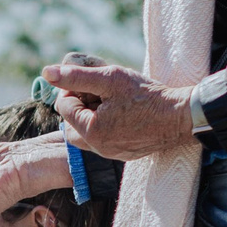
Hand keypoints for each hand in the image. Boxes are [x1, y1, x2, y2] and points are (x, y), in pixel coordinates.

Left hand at [43, 59, 195, 161]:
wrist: (181, 116)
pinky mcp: (124, 154)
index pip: (64, 106)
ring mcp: (111, 154)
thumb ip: (76, 76)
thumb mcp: (110, 79)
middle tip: (101, 92)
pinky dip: (106, 125)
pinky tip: (123, 113)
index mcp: (91, 131)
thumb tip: (46, 72)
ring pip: (86, 133)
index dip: (74, 88)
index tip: (94, 80)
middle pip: (71, 123)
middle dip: (80, 105)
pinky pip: (103, 140)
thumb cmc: (146, 95)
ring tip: (112, 101)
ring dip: (92, 115)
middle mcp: (98, 148)